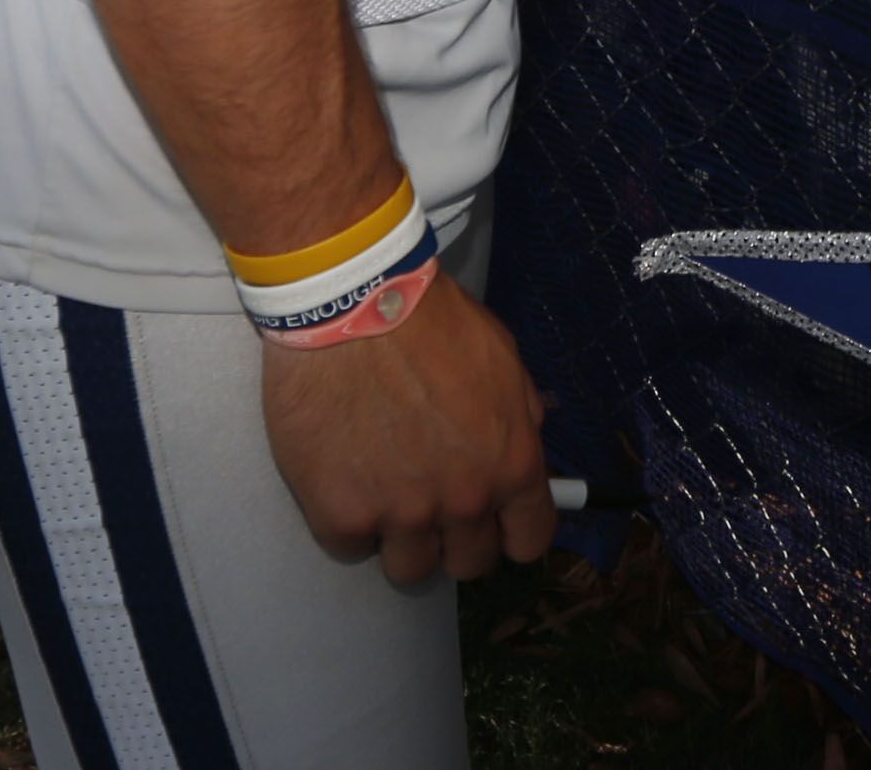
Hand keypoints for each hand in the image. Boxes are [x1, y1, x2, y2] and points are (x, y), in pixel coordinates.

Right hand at [259, 276, 555, 584]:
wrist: (351, 302)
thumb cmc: (429, 318)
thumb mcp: (502, 359)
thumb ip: (518, 417)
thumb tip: (522, 452)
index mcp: (512, 464)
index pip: (529, 541)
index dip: (510, 532)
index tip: (492, 522)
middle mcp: (464, 501)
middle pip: (470, 563)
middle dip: (455, 536)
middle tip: (430, 497)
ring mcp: (401, 514)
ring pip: (410, 568)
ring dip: (401, 537)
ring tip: (382, 488)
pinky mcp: (341, 514)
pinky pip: (350, 545)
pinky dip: (347, 519)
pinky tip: (342, 475)